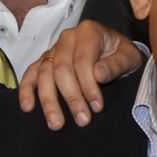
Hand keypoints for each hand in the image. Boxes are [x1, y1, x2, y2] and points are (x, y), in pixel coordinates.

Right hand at [16, 20, 143, 128]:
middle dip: (71, 97)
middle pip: (61, 69)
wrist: (114, 49)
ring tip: (56, 124)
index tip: (97, 107)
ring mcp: (53, 48)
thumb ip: (116, 65)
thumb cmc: (121, 54)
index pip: (83, 62)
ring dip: (49, 100)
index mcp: (88, 32)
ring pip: (44, 73)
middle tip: (82, 120)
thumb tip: (98, 74)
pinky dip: (27, 90)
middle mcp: (67, 37)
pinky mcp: (45, 60)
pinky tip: (27, 107)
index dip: (88, 86)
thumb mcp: (129, 57)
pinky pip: (31, 73)